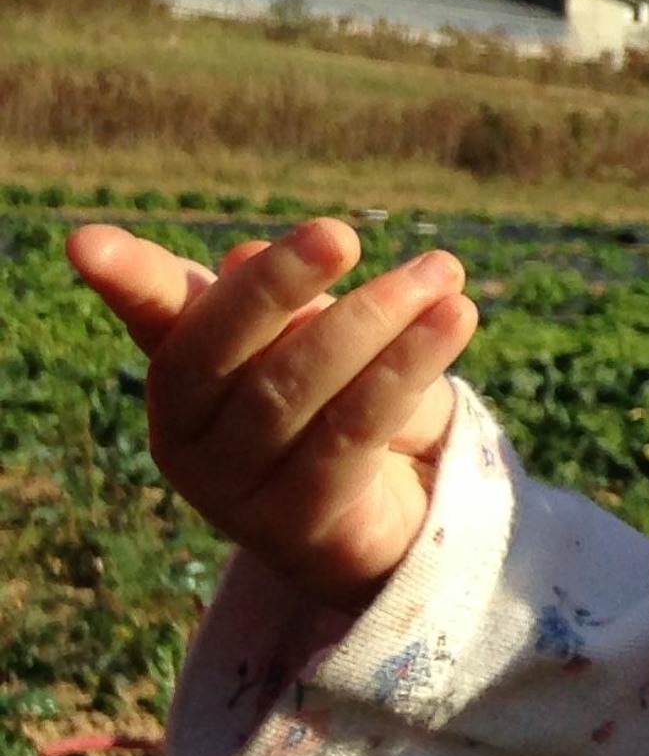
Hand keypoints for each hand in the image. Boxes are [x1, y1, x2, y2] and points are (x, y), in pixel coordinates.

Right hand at [65, 217, 479, 607]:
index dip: (125, 278)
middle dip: (279, 284)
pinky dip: (405, 368)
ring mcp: (234, 488)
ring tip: (442, 274)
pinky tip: (455, 318)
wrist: (386, 519)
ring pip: (296, 386)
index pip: (154, 317)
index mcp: (183, 375)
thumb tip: (244, 254)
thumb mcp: (312, 342)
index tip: (86, 241)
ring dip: (374, 321)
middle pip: (221, 349)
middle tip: (340, 233)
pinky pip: (353, 430)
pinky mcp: (299, 522)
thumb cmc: (338, 405)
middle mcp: (187, 435)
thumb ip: (279, 303)